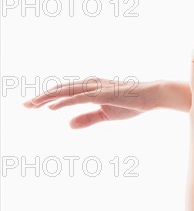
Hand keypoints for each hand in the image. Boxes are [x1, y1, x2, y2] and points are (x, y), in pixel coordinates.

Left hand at [22, 78, 160, 128]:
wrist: (152, 96)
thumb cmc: (133, 104)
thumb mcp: (106, 114)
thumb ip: (87, 119)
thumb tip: (68, 125)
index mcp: (92, 89)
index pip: (65, 92)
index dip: (48, 98)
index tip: (33, 105)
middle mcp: (92, 85)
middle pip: (61, 89)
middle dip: (41, 97)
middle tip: (24, 105)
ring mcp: (97, 88)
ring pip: (66, 91)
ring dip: (48, 97)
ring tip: (32, 104)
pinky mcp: (103, 93)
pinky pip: (79, 97)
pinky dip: (64, 101)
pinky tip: (52, 107)